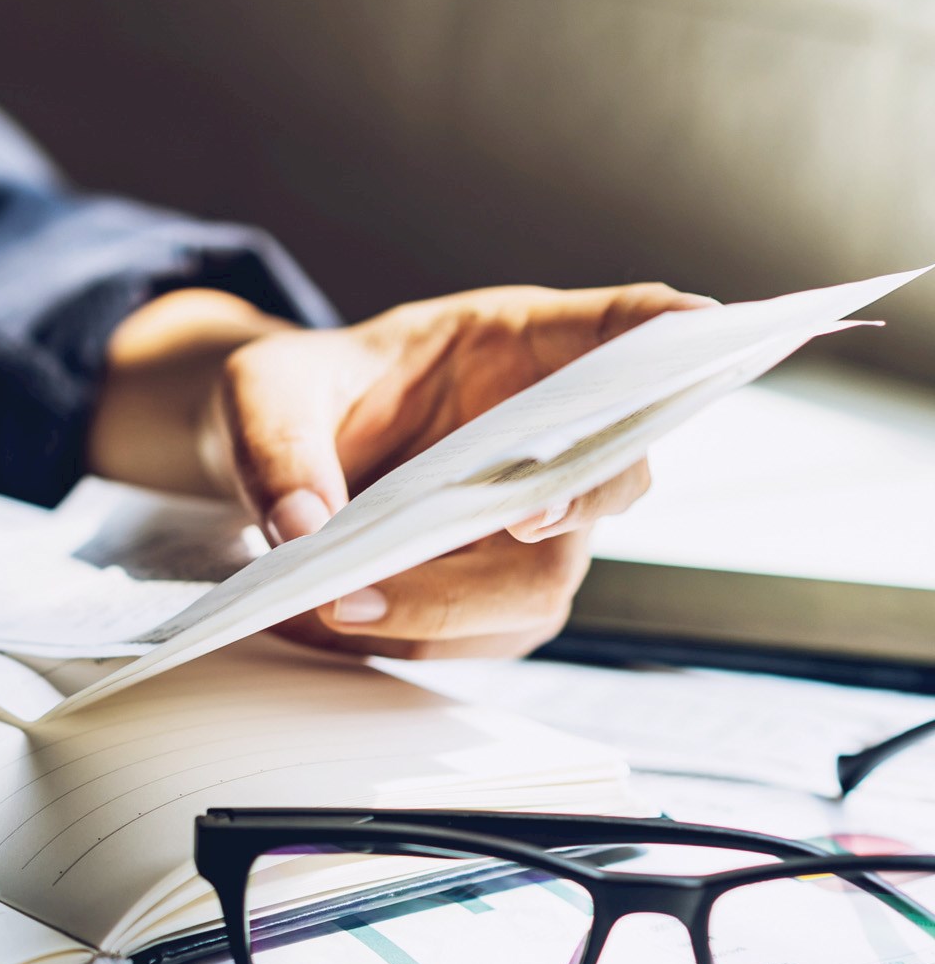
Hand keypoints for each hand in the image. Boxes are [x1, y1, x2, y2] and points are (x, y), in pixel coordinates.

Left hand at [90, 284, 714, 657]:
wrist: (273, 458)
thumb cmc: (292, 397)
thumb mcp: (261, 392)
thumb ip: (279, 444)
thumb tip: (305, 527)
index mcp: (520, 345)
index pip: (625, 327)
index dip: (672, 330)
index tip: (700, 327)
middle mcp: (547, 437)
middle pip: (608, 477)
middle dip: (568, 503)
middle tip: (512, 518)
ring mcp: (532, 522)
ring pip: (539, 581)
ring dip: (447, 604)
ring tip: (336, 602)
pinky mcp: (493, 593)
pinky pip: (478, 633)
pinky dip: (405, 636)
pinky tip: (327, 619)